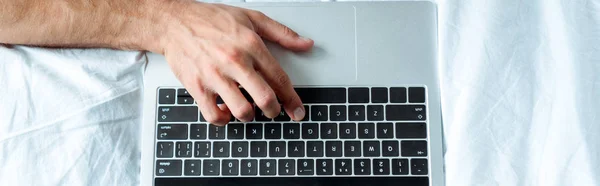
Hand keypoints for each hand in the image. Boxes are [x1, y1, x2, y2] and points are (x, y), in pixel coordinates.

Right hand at [150, 1, 313, 124]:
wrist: (174, 22)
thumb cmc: (210, 19)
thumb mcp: (251, 18)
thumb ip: (282, 33)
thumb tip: (305, 44)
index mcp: (251, 45)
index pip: (279, 78)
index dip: (292, 99)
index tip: (297, 110)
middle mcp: (234, 62)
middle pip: (265, 99)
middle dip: (275, 111)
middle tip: (274, 112)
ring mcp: (214, 76)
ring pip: (242, 111)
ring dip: (249, 116)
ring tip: (248, 109)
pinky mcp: (197, 87)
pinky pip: (214, 116)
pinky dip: (223, 119)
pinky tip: (226, 110)